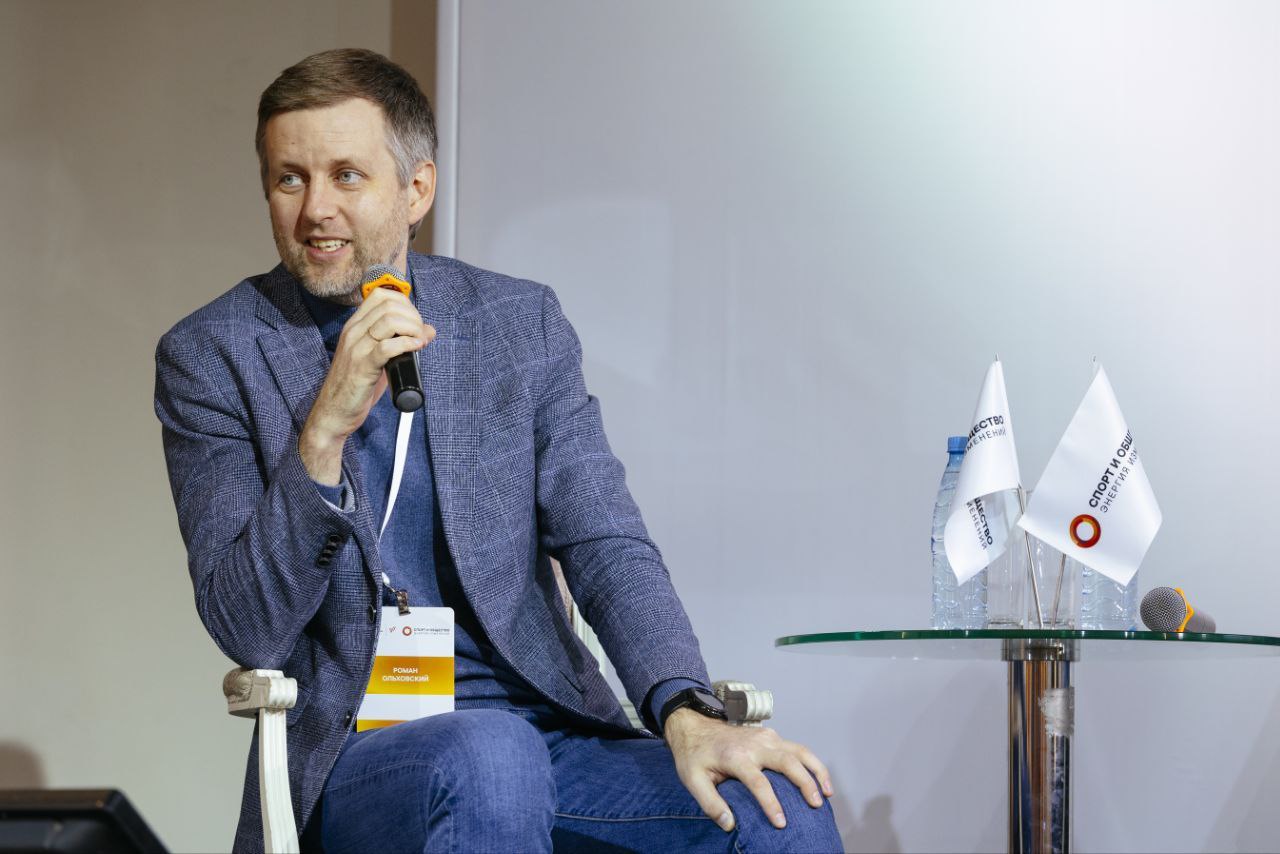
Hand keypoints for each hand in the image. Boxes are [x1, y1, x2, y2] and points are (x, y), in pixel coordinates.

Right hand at [299, 287, 434, 483]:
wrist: (333, 412)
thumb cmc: (356, 385)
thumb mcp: (378, 358)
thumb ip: (400, 342)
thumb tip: (429, 330)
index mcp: (355, 326)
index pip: (381, 295)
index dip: (405, 303)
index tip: (414, 321)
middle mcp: (354, 332)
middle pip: (389, 305)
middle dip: (412, 316)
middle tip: (419, 334)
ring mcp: (356, 348)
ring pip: (389, 321)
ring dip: (412, 328)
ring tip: (419, 342)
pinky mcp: (362, 366)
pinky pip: (387, 346)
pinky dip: (407, 344)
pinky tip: (416, 348)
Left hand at [663, 709, 832, 831]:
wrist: (695, 725)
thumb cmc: (695, 755)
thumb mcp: (692, 780)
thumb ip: (710, 803)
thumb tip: (730, 824)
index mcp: (735, 757)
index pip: (759, 782)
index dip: (771, 804)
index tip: (782, 823)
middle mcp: (755, 744)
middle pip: (787, 761)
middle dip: (805, 783)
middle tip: (816, 804)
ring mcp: (765, 737)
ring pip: (799, 750)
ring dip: (816, 770)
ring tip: (828, 793)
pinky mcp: (771, 736)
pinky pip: (797, 748)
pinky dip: (811, 763)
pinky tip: (819, 780)